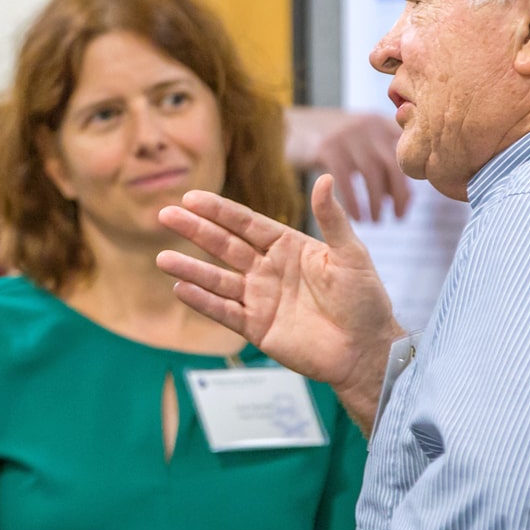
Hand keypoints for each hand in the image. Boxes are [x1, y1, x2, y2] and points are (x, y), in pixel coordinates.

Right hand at [157, 175, 403, 430]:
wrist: (366, 350)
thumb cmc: (365, 300)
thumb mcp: (352, 255)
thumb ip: (333, 220)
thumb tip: (326, 178)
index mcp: (289, 247)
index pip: (247, 223)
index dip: (219, 211)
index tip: (191, 198)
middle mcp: (268, 269)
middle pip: (224, 246)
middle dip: (195, 231)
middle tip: (165, 215)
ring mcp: (260, 299)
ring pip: (218, 280)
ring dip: (190, 269)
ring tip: (163, 259)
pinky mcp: (257, 328)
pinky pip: (224, 312)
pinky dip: (203, 302)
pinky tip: (181, 290)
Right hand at [284, 108, 410, 221]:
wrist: (288, 126)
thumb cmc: (329, 143)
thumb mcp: (359, 142)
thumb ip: (380, 162)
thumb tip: (401, 196)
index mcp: (380, 123)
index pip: (406, 153)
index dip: (411, 180)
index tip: (406, 205)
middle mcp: (367, 125)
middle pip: (393, 163)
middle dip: (399, 194)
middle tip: (398, 217)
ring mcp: (346, 135)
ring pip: (372, 173)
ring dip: (376, 202)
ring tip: (376, 221)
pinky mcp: (326, 148)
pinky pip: (347, 180)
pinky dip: (354, 202)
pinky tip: (357, 217)